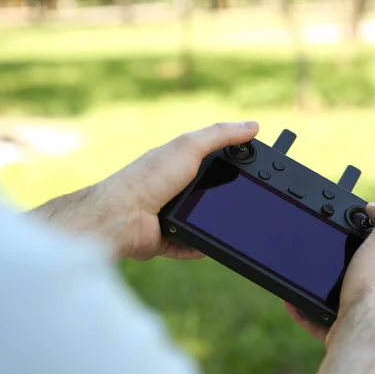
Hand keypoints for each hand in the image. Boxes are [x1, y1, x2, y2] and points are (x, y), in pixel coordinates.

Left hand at [31, 121, 259, 260]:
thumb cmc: (151, 177)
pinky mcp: (165, 238)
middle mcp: (173, 187)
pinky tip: (208, 247)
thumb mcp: (190, 146)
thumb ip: (220, 135)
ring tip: (232, 226)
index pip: (210, 157)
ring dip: (212, 223)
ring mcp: (168, 213)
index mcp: (178, 162)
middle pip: (207, 191)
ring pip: (199, 219)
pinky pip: (187, 245)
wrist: (122, 215)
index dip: (231, 161)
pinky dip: (197, 247)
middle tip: (246, 201)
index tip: (252, 167)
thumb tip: (252, 126)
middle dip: (224, 196)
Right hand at [285, 200, 374, 352]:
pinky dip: (303, 308)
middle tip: (315, 253)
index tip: (340, 231)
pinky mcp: (341, 332)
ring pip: (336, 296)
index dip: (362, 239)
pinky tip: (291, 299)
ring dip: (316, 285)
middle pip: (356, 273)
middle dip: (336, 264)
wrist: (359, 333)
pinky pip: (317, 318)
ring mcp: (361, 316)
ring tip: (299, 274)